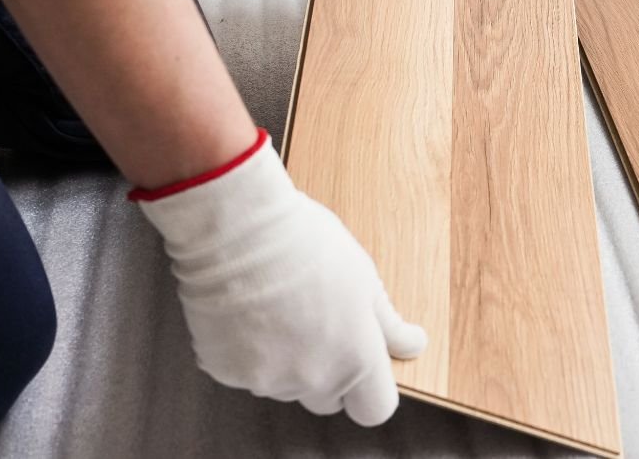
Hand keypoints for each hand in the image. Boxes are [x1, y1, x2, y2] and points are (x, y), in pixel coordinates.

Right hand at [134, 131, 425, 425]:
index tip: (366, 369)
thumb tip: (411, 344)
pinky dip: (248, 352)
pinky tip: (252, 313)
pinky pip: (245, 372)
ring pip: (284, 385)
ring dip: (286, 360)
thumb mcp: (364, 278)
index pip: (375, 408)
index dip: (371, 390)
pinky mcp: (227, 371)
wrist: (238, 230)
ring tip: (281, 310)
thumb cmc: (305, 244)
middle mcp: (313, 378)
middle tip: (318, 325)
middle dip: (328, 373)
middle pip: (327, 399)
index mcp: (356, 358)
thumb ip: (388, 323)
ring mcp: (266, 378)